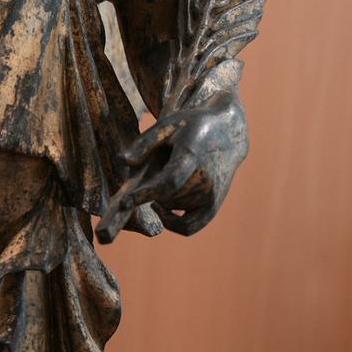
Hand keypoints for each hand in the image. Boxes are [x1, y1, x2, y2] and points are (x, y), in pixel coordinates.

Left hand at [118, 90, 247, 235]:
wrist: (228, 132)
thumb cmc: (193, 125)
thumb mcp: (168, 124)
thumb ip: (145, 143)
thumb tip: (122, 160)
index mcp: (192, 156)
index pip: (169, 183)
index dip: (146, 195)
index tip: (124, 203)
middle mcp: (205, 180)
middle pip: (166, 197)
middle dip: (149, 192)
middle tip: (143, 177)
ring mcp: (212, 195)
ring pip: (172, 208)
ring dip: (160, 199)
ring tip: (162, 176)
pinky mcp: (214, 206)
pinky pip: (188, 227)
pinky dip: (172, 223)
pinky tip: (160, 207)